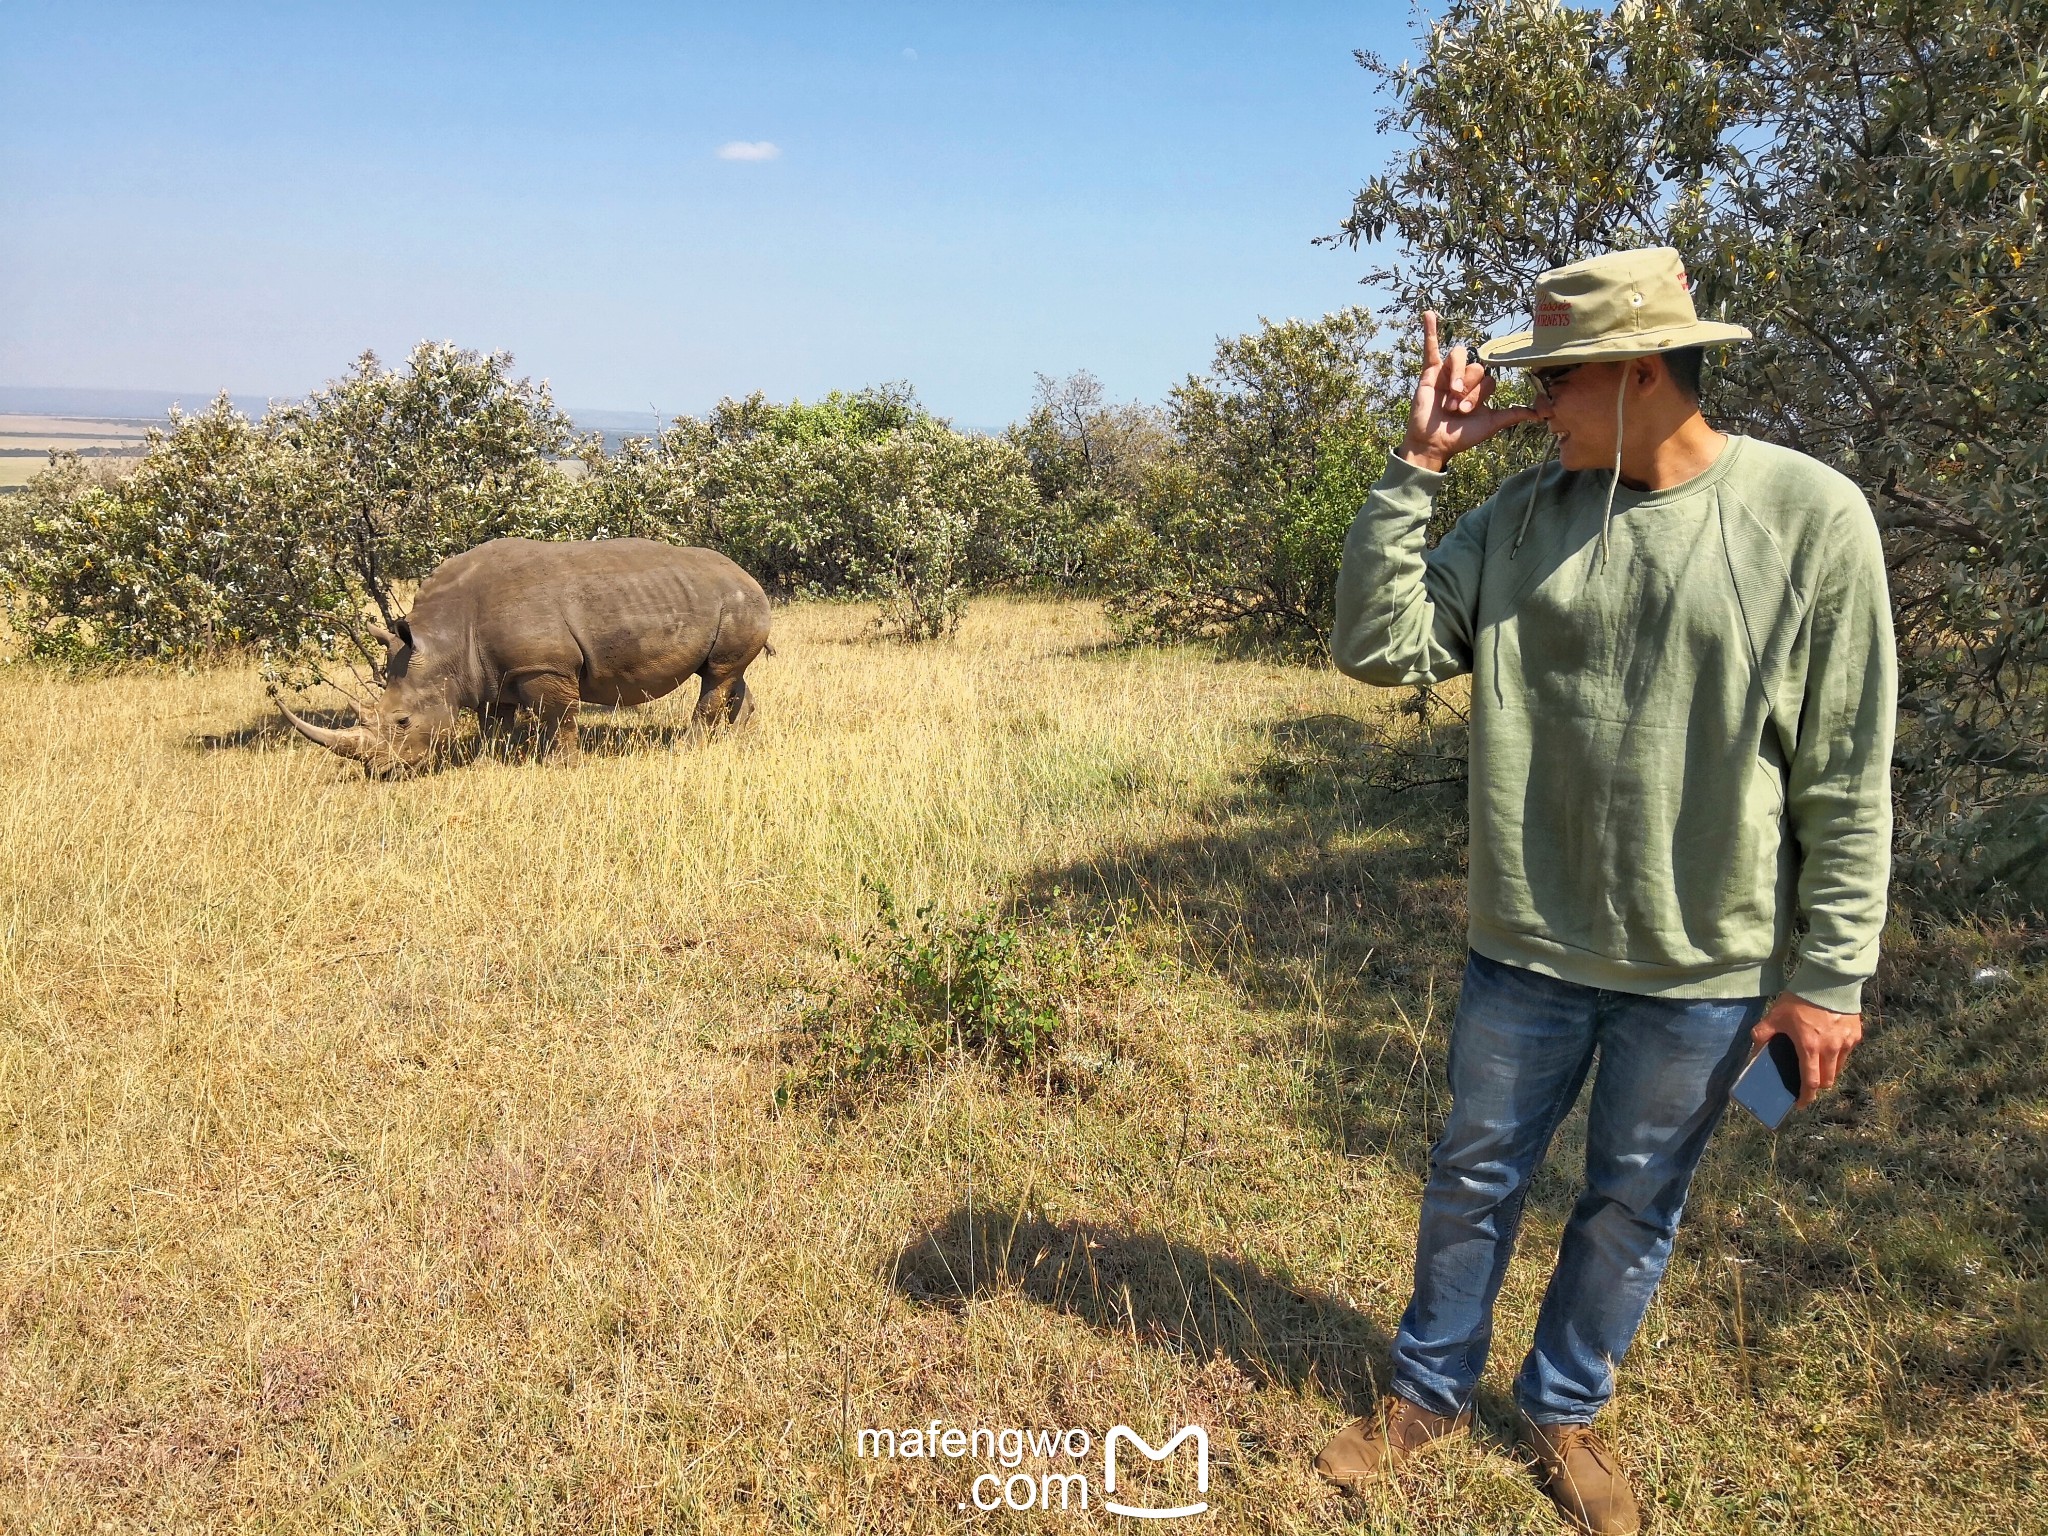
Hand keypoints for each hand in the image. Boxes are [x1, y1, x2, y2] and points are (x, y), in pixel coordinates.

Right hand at [1399, 311, 1539, 471]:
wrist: (1434, 443)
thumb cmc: (1461, 435)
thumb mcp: (1490, 424)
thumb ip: (1512, 415)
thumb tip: (1541, 414)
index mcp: (1481, 389)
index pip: (1489, 380)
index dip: (1479, 395)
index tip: (1466, 413)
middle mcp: (1466, 379)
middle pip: (1477, 368)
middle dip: (1468, 390)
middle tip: (1457, 409)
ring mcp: (1448, 373)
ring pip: (1460, 358)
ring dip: (1457, 377)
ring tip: (1450, 395)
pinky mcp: (1430, 372)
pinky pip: (1431, 347)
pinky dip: (1430, 330)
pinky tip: (1429, 314)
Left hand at [1750, 994, 1862, 1110]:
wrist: (1828, 980)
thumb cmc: (1799, 999)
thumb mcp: (1775, 1016)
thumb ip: (1762, 1034)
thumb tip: (1754, 1051)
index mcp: (1809, 1048)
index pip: (1810, 1082)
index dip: (1805, 1097)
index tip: (1800, 1104)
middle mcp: (1831, 1050)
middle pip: (1827, 1080)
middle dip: (1817, 1085)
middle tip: (1806, 1080)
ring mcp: (1846, 1043)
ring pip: (1839, 1068)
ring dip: (1828, 1070)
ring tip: (1817, 1062)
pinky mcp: (1856, 1034)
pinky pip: (1847, 1052)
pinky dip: (1838, 1054)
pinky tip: (1829, 1044)